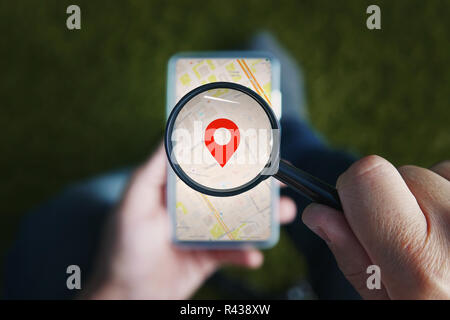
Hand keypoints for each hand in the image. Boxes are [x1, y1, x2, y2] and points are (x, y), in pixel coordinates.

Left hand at [85, 144, 296, 298]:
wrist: (129, 298)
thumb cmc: (123, 251)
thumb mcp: (132, 205)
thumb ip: (150, 172)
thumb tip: (168, 136)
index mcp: (173, 191)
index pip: (204, 166)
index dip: (228, 155)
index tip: (252, 145)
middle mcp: (190, 209)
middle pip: (229, 192)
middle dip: (256, 185)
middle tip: (279, 180)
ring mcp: (202, 233)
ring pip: (238, 220)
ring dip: (263, 218)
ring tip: (283, 213)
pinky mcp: (209, 256)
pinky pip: (234, 252)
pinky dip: (246, 253)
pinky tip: (253, 255)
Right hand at [302, 155, 449, 298]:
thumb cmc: (435, 309)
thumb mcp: (386, 303)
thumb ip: (351, 255)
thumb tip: (319, 213)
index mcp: (421, 262)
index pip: (368, 176)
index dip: (354, 191)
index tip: (361, 212)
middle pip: (403, 172)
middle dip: (397, 200)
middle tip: (412, 241)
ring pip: (439, 171)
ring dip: (433, 198)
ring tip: (444, 239)